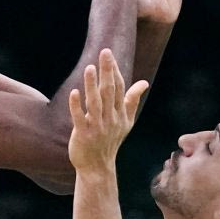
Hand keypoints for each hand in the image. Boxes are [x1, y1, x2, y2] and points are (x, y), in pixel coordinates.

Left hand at [68, 49, 148, 172]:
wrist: (98, 167)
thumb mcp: (126, 121)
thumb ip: (132, 100)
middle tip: (105, 52)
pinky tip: (74, 93)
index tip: (109, 55)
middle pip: (109, 92)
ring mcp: (97, 127)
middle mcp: (110, 119)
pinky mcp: (83, 135)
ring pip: (95, 103)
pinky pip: (79, 119)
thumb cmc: (110, 141)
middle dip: (107, 72)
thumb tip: (144, 82)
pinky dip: (77, 106)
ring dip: (92, 85)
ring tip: (90, 68)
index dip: (114, 71)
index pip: (118, 88)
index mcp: (120, 114)